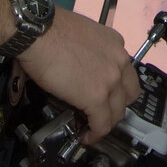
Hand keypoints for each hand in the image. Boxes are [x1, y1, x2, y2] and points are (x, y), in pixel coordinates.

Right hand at [17, 9, 141, 142]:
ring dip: (105, 123)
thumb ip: (91, 51)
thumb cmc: (50, 29)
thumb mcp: (82, 34)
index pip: (125, 73)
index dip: (116, 88)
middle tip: (101, 112)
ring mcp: (110, 80)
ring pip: (117, 112)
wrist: (38, 32)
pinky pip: (102, 124)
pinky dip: (95, 134)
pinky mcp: (96, 98)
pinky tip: (86, 136)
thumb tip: (81, 65)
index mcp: (116, 44)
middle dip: (116, 107)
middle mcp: (119, 61)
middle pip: (129, 95)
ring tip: (91, 127)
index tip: (104, 95)